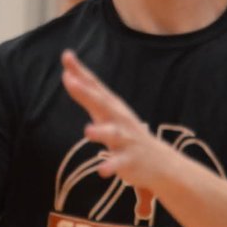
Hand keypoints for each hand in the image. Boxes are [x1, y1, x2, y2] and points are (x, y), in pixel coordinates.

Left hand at [60, 50, 165, 188]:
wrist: (160, 162)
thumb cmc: (126, 133)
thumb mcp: (107, 111)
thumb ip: (87, 95)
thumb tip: (68, 75)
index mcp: (112, 107)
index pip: (94, 86)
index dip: (80, 72)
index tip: (66, 55)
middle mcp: (119, 119)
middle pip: (101, 103)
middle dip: (86, 93)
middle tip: (70, 81)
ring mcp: (126, 139)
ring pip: (113, 134)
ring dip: (101, 131)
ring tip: (88, 131)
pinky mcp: (129, 160)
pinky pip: (119, 163)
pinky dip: (111, 166)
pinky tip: (102, 171)